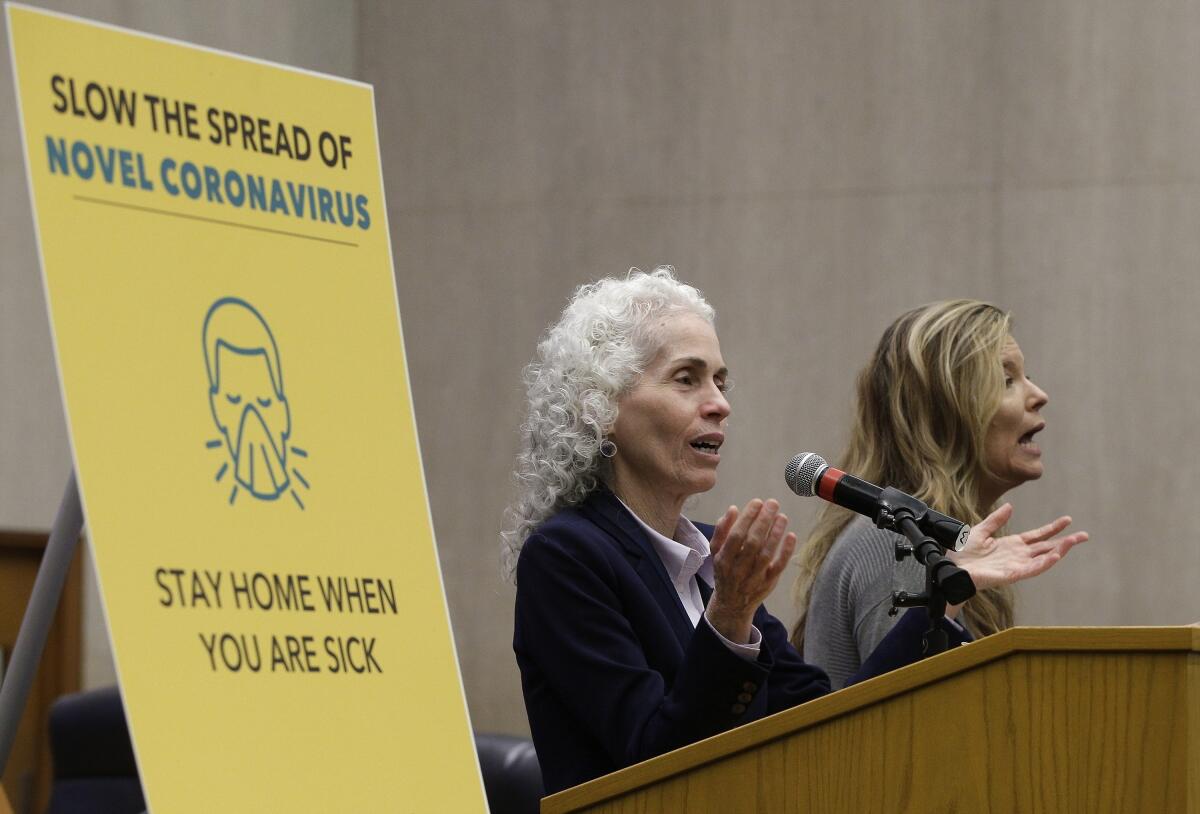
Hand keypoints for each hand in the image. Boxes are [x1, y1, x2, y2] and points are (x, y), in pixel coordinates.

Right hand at [706, 499, 796, 643]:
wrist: (731, 604)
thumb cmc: (725, 571)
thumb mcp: (716, 552)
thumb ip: (722, 530)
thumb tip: (733, 509)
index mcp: (723, 559)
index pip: (736, 535)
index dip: (747, 518)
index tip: (757, 502)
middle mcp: (738, 569)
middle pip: (752, 543)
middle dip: (763, 521)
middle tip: (772, 503)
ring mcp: (754, 578)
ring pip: (766, 554)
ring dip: (776, 533)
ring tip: (782, 516)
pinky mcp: (768, 583)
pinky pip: (779, 567)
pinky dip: (786, 552)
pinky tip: (791, 536)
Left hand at [949, 503, 1087, 591]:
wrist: (952, 568)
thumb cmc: (963, 554)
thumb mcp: (980, 530)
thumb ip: (995, 520)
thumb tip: (1010, 507)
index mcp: (1012, 545)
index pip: (1037, 535)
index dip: (1052, 528)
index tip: (1067, 520)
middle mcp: (1017, 555)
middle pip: (1046, 547)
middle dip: (1065, 542)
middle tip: (1084, 535)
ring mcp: (1016, 565)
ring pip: (1043, 558)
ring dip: (1059, 551)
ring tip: (1073, 542)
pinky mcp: (1011, 575)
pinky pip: (1032, 569)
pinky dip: (1045, 563)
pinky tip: (1056, 556)